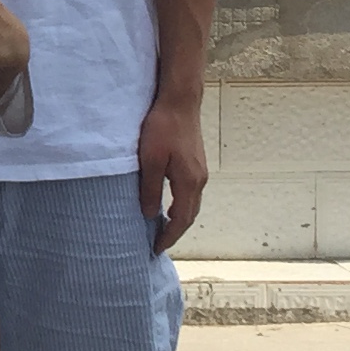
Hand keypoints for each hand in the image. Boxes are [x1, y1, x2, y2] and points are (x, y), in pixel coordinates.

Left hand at [138, 95, 208, 251]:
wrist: (179, 101)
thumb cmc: (163, 127)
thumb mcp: (150, 160)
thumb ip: (150, 189)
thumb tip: (149, 215)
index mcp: (189, 182)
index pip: (181, 220)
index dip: (169, 237)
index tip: (156, 249)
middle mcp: (199, 180)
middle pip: (189, 215)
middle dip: (175, 232)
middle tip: (158, 243)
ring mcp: (200, 171)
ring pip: (192, 204)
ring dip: (179, 219)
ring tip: (162, 228)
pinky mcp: (196, 162)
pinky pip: (190, 192)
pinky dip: (181, 205)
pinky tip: (168, 204)